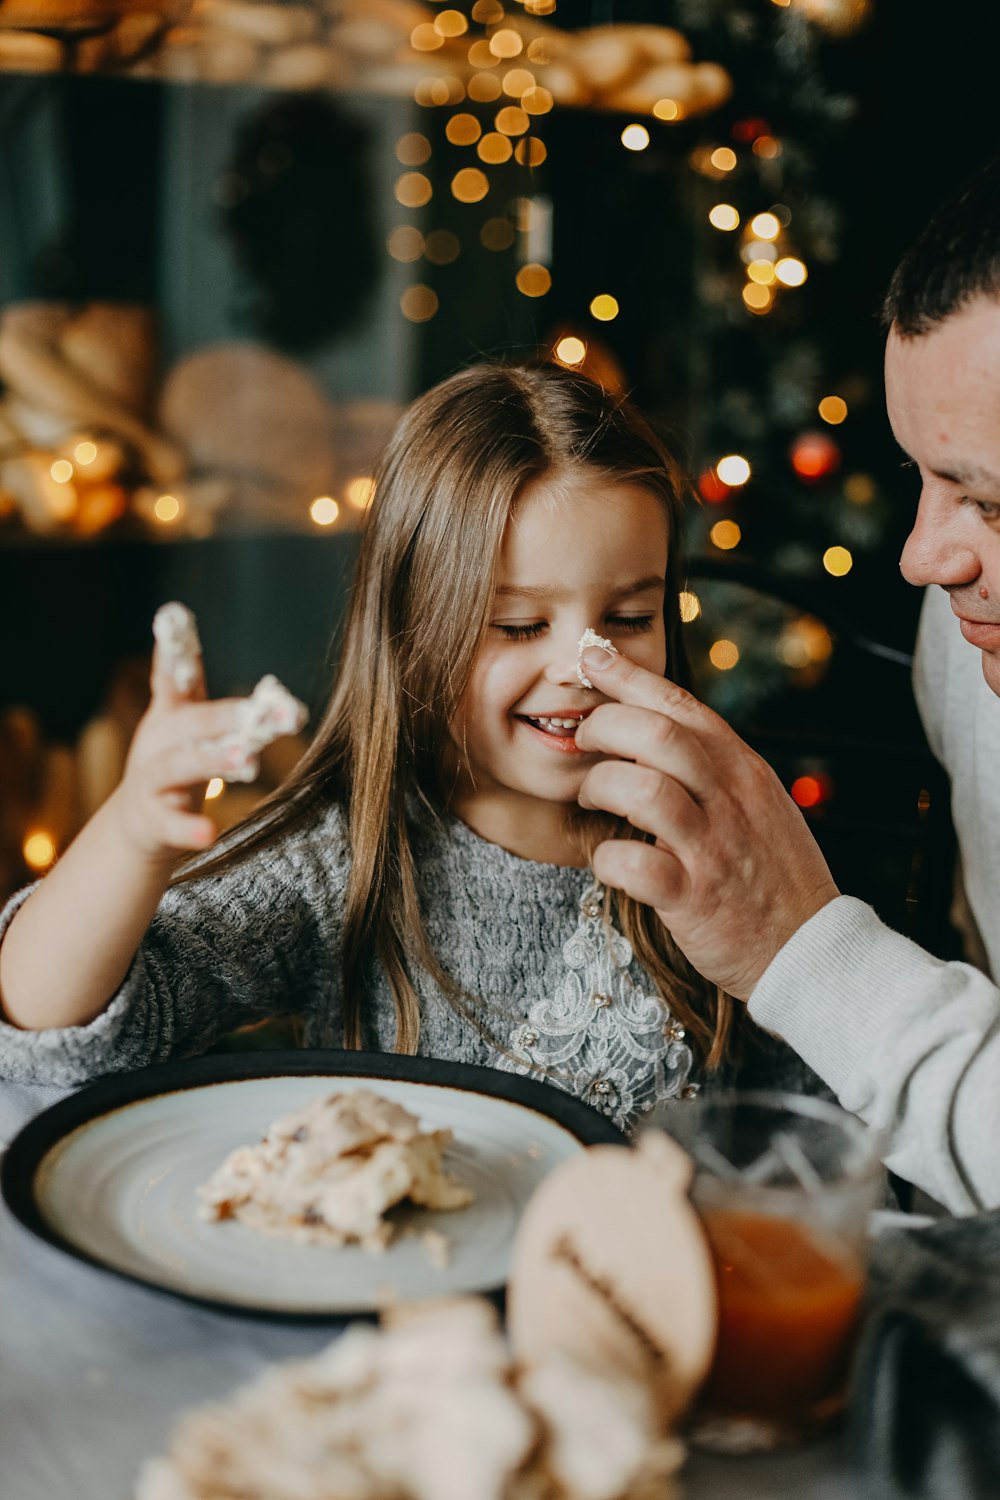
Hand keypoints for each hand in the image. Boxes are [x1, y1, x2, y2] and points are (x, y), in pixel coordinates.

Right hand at [109, 636, 250, 862]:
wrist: (139, 825)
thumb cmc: (171, 762)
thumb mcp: (179, 720)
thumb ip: (184, 677)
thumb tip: (182, 618)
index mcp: (168, 717)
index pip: (171, 676)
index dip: (173, 649)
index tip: (173, 615)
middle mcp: (155, 744)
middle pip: (188, 724)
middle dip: (225, 716)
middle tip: (261, 713)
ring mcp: (150, 782)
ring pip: (176, 767)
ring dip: (211, 760)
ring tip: (245, 761)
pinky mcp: (152, 821)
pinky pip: (171, 824)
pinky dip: (189, 829)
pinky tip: (210, 834)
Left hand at [574, 649, 838, 999]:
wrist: (814, 949)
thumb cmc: (773, 874)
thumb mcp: (757, 802)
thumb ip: (713, 766)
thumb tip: (657, 728)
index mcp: (741, 769)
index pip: (680, 705)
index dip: (627, 676)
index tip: (589, 657)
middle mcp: (728, 798)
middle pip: (655, 734)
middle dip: (603, 726)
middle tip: (583, 741)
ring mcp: (711, 847)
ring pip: (642, 789)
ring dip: (599, 787)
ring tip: (591, 799)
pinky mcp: (693, 898)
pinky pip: (633, 864)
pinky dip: (607, 859)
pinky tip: (610, 862)